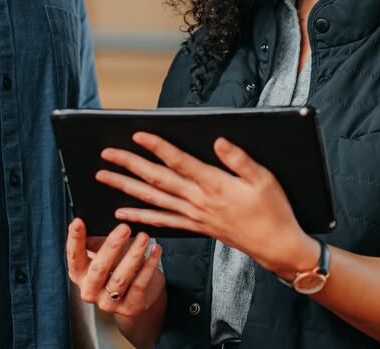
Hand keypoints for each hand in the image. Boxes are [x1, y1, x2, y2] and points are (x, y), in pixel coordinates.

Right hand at [65, 218, 164, 317]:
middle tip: (124, 227)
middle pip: (99, 268)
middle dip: (112, 246)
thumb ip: (97, 240)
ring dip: (133, 255)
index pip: (74, 256)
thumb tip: (95, 220)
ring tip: (144, 236)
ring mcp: (109, 303)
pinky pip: (139, 285)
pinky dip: (149, 266)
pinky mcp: (130, 308)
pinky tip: (155, 250)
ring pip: (120, 278)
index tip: (78, 221)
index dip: (75, 239)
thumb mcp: (104, 252)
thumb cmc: (118, 264)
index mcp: (79, 275)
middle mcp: (90, 291)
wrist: (139, 293)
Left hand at [96, 132, 316, 280]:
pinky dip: (139, 216)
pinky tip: (122, 213)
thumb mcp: (264, 179)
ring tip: (104, 176)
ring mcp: (193, 216)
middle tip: (106, 153)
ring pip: (152, 199)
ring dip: (125, 187)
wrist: (276, 246)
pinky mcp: (194, 227)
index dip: (157, 146)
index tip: (137, 134)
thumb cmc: (272, 211)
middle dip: (129, 164)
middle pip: (157, 179)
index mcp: (214, 185)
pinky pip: (161, 221)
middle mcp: (198, 201)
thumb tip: (218, 140)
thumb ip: (239, 159)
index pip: (179, 162)